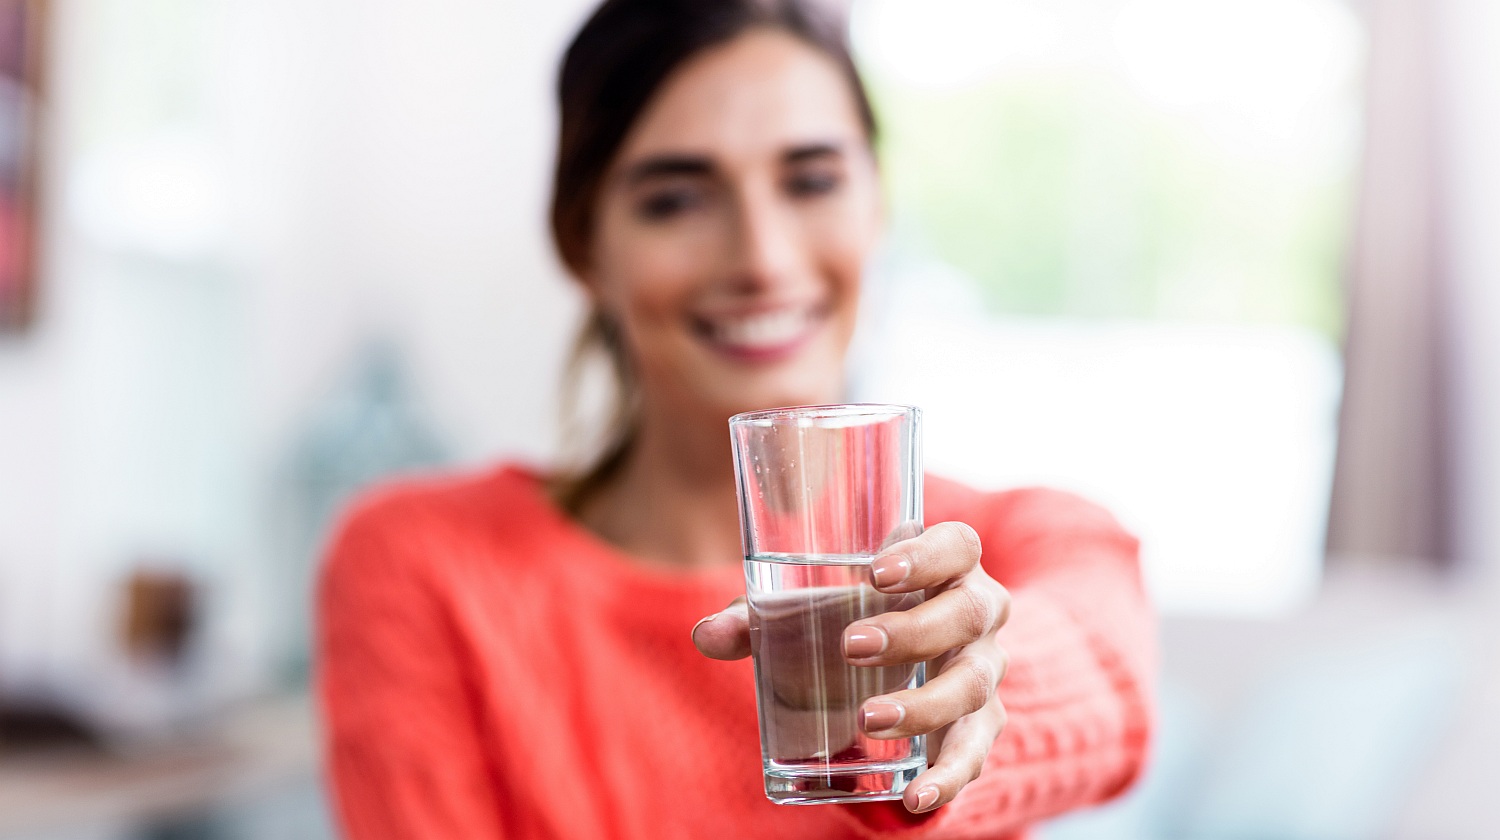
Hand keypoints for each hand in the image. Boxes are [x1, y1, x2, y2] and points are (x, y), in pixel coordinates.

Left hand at [693, 522, 1010, 813]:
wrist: (916, 667)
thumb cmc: (857, 618)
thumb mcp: (812, 612)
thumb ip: (761, 620)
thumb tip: (706, 636)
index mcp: (945, 567)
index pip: (958, 544)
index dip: (928, 553)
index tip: (875, 572)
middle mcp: (977, 613)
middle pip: (970, 611)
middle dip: (912, 631)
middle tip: (849, 646)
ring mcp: (984, 670)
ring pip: (972, 683)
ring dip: (923, 704)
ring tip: (866, 719)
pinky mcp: (981, 724)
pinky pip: (975, 751)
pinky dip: (949, 776)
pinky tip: (917, 797)